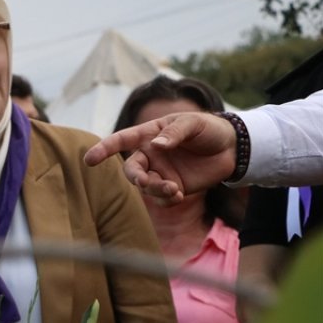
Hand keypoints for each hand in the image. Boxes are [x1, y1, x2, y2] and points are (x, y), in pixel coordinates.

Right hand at [83, 112, 236, 203]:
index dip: (104, 149)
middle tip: (145, 182)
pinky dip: (166, 199)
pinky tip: (179, 195)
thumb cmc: (209, 130)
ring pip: (145, 186)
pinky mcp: (172, 188)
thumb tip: (157, 146)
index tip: (90, 159)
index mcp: (150, 135)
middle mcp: (150, 155)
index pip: (121, 140)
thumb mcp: (194, 123)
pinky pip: (160, 198)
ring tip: (174, 190)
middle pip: (131, 169)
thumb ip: (175, 133)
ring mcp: (160, 172)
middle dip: (136, 177)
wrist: (233, 149)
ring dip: (155, 189)